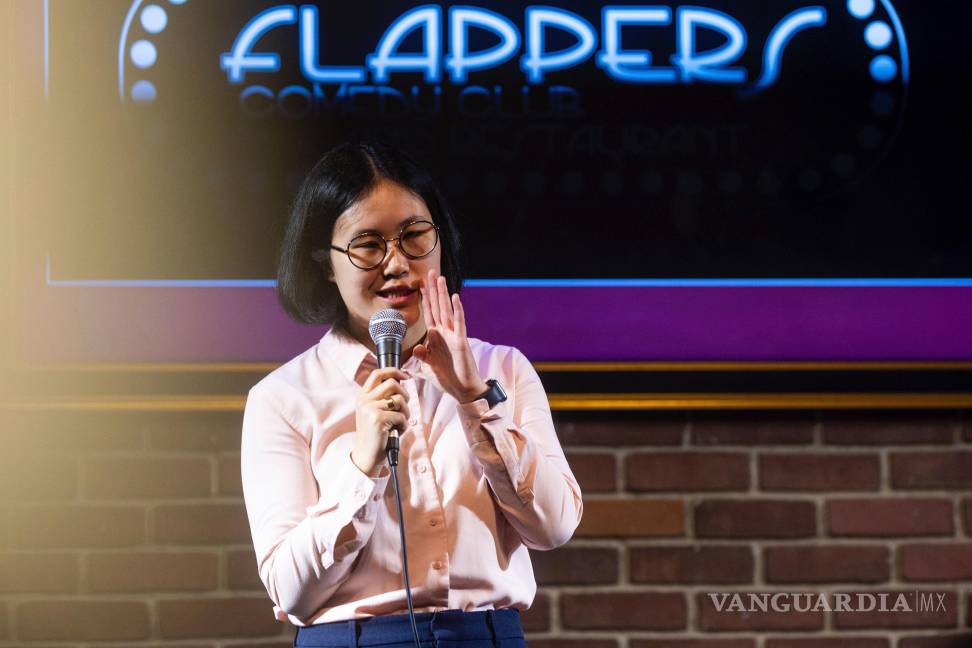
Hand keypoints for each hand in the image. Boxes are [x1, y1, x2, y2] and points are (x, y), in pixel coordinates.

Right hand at [351, 367, 410, 475]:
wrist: (366, 456)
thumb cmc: (375, 434)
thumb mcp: (373, 412)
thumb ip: (383, 398)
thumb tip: (402, 382)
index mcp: (362, 396)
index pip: (377, 373)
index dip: (394, 371)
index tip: (405, 376)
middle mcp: (364, 400)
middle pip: (392, 383)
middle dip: (404, 394)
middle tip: (404, 406)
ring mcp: (370, 409)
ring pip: (399, 400)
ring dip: (406, 412)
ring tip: (400, 422)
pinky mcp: (378, 419)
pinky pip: (401, 416)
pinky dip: (404, 425)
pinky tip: (396, 431)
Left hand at [413, 268, 488, 403]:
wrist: (464, 390)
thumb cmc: (449, 378)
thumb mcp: (430, 366)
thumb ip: (423, 355)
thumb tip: (416, 347)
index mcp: (437, 338)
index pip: (429, 314)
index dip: (425, 300)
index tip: (421, 286)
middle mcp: (445, 333)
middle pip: (437, 307)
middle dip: (433, 290)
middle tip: (430, 272)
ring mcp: (454, 336)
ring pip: (447, 310)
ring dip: (443, 294)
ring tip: (440, 278)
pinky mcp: (461, 341)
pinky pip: (459, 323)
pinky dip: (457, 310)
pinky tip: (455, 298)